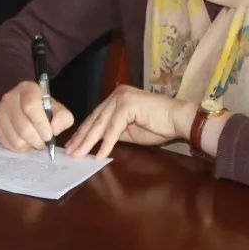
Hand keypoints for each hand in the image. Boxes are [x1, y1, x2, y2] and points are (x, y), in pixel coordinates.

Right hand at [0, 80, 73, 152]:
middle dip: (37, 140)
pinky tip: (26, 142)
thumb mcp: (59, 110)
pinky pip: (8, 144)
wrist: (29, 109)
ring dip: (29, 145)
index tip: (49, 135)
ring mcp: (0, 112)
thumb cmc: (45, 109)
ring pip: (16, 138)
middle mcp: (10, 98)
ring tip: (35, 141)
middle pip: (23, 126)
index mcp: (28, 89)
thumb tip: (54, 129)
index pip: (30, 106)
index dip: (41, 124)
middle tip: (44, 143)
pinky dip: (20, 148)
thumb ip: (62, 118)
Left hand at [64, 85, 196, 158]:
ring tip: (78, 155)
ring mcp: (121, 98)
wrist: (179, 119)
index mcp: (116, 98)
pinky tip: (99, 155)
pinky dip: (106, 143)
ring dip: (88, 142)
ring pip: (101, 124)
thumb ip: (113, 132)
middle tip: (69, 153)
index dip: (83, 133)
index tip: (72, 146)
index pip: (95, 117)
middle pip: (95, 120)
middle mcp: (116, 95)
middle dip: (81, 138)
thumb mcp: (129, 130)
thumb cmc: (158, 125)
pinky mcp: (128, 105)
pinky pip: (113, 128)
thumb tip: (97, 141)